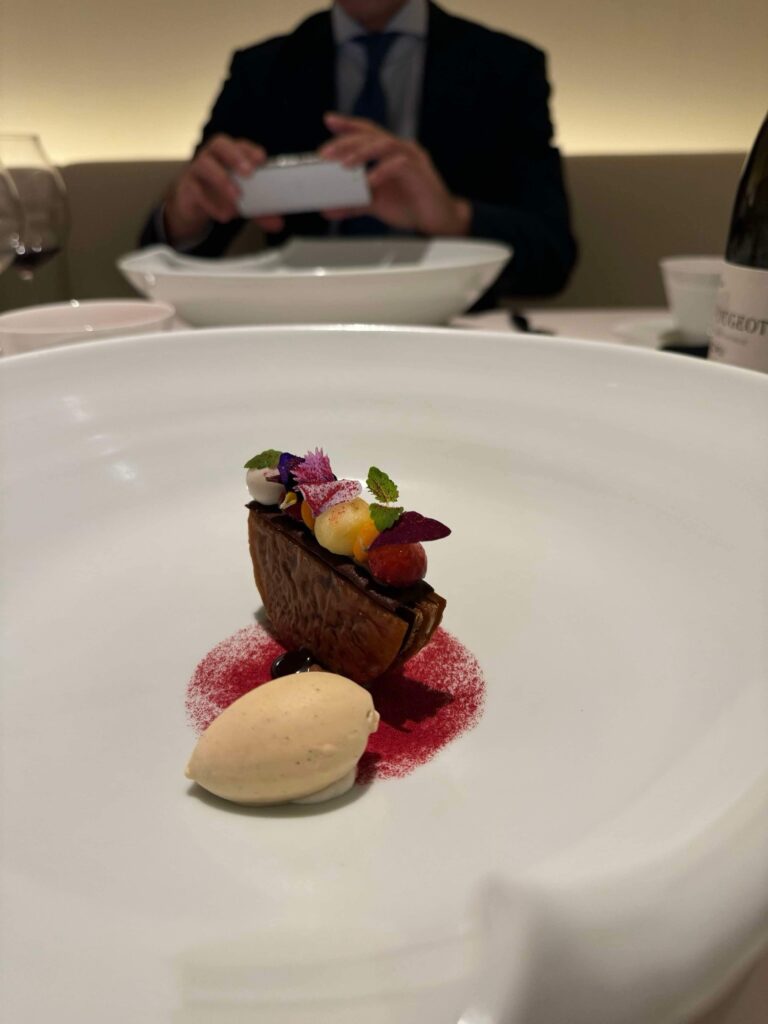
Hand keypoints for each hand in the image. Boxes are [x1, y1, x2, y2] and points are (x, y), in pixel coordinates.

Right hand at [163, 134, 283, 244]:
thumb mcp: (244, 202)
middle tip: (249, 173)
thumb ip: (261, 211)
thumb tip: (279, 224)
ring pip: (204, 164)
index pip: (239, 144)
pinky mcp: (187, 186)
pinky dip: (210, 203)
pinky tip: (224, 215)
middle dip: (235, 156)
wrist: (193, 205)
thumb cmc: (222, 194)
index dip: (250, 150)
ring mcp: (197, 169)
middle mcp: (212, 156)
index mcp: (229, 154)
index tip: (262, 159)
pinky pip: (195, 190)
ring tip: (236, 197)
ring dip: (222, 179)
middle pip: (219, 144)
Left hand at [319, 113, 470, 235]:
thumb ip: (353, 203)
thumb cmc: (412, 206)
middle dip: (346, 141)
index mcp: (390, 153)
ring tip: (345, 164)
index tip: (329, 120)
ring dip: (362, 153)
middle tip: (326, 152)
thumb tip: (329, 209)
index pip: (367, 132)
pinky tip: (370, 181)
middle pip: (371, 135)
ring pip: (384, 144)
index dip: (349, 125)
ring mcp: (412, 158)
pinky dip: (383, 171)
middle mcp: (401, 149)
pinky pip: (399, 164)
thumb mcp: (376, 204)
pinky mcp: (420, 171)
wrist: (438, 221)